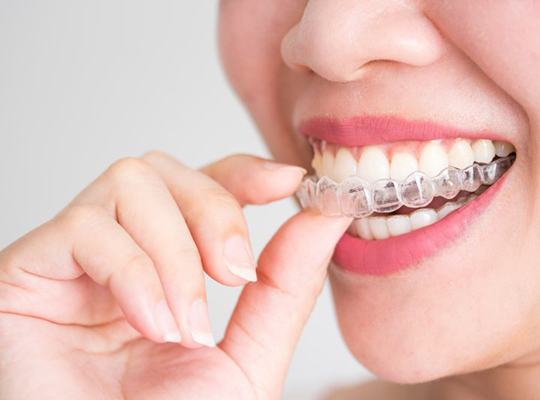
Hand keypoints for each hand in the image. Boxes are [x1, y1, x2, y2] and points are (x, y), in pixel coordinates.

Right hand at [0, 152, 349, 399]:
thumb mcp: (248, 356)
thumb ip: (285, 285)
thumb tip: (326, 217)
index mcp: (165, 266)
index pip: (198, 185)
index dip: (241, 172)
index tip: (287, 182)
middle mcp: (117, 251)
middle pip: (164, 170)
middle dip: (214, 212)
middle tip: (234, 276)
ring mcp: (71, 258)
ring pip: (130, 184)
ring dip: (174, 253)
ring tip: (184, 324)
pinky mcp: (27, 270)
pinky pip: (85, 227)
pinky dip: (133, 271)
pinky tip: (148, 324)